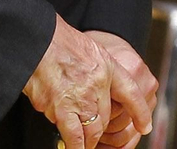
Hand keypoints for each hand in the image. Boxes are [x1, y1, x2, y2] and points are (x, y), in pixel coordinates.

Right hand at [23, 16, 152, 148]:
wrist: (33, 38)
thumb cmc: (55, 41)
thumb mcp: (88, 48)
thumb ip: (98, 72)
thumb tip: (99, 97)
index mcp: (105, 67)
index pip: (131, 93)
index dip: (140, 112)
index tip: (143, 126)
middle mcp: (95, 84)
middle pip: (106, 119)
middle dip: (101, 130)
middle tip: (95, 135)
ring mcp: (77, 98)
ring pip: (90, 131)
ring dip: (88, 140)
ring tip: (85, 143)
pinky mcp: (56, 107)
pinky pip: (71, 135)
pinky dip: (74, 144)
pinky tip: (74, 146)